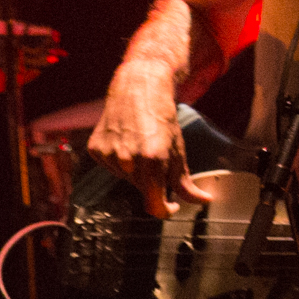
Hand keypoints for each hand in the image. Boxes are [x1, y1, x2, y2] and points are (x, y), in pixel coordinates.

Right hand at [89, 68, 202, 218]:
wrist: (139, 88)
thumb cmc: (161, 117)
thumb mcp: (179, 150)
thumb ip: (186, 182)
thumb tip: (202, 200)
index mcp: (153, 161)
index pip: (153, 205)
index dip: (164, 210)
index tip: (169, 207)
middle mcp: (129, 160)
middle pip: (141, 190)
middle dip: (151, 181)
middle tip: (156, 158)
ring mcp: (110, 155)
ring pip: (125, 179)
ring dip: (134, 171)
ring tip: (139, 146)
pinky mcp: (96, 149)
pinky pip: (109, 168)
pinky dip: (118, 161)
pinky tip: (125, 142)